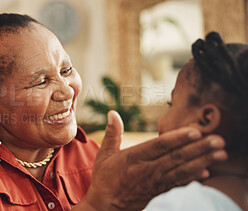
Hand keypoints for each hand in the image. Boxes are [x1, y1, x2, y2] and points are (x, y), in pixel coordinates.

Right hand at [82, 110, 226, 210]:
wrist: (105, 207)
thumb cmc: (105, 179)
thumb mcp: (105, 155)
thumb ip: (112, 133)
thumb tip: (112, 113)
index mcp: (133, 158)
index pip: (159, 146)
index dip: (178, 139)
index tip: (195, 131)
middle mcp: (147, 170)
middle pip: (176, 158)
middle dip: (199, 148)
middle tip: (218, 140)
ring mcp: (155, 182)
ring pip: (182, 170)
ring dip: (202, 161)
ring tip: (220, 153)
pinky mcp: (159, 192)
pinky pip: (179, 184)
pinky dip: (193, 178)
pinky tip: (206, 172)